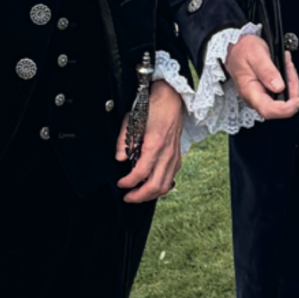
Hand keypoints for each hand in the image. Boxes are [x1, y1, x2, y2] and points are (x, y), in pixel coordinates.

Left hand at [116, 79, 183, 203]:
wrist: (171, 100)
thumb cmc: (152, 108)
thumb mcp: (131, 121)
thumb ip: (123, 141)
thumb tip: (120, 158)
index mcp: (154, 145)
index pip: (141, 173)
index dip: (128, 182)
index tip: (120, 184)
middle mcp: (167, 154)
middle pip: (155, 186)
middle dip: (139, 196)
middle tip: (128, 197)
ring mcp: (174, 156)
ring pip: (165, 186)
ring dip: (150, 195)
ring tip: (138, 195)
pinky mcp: (177, 157)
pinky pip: (170, 178)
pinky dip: (160, 186)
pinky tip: (150, 185)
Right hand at [224, 35, 298, 119]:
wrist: (238, 48)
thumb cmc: (243, 50)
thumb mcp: (255, 54)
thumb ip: (267, 71)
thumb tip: (279, 87)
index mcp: (249, 91)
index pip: (268, 110)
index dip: (286, 109)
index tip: (298, 101)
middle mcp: (256, 98)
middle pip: (282, 105)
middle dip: (292, 87)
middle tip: (289, 67)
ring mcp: (263, 96)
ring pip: (286, 97)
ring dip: (291, 80)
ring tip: (285, 63)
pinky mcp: (268, 92)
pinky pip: (285, 90)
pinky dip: (289, 78)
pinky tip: (284, 66)